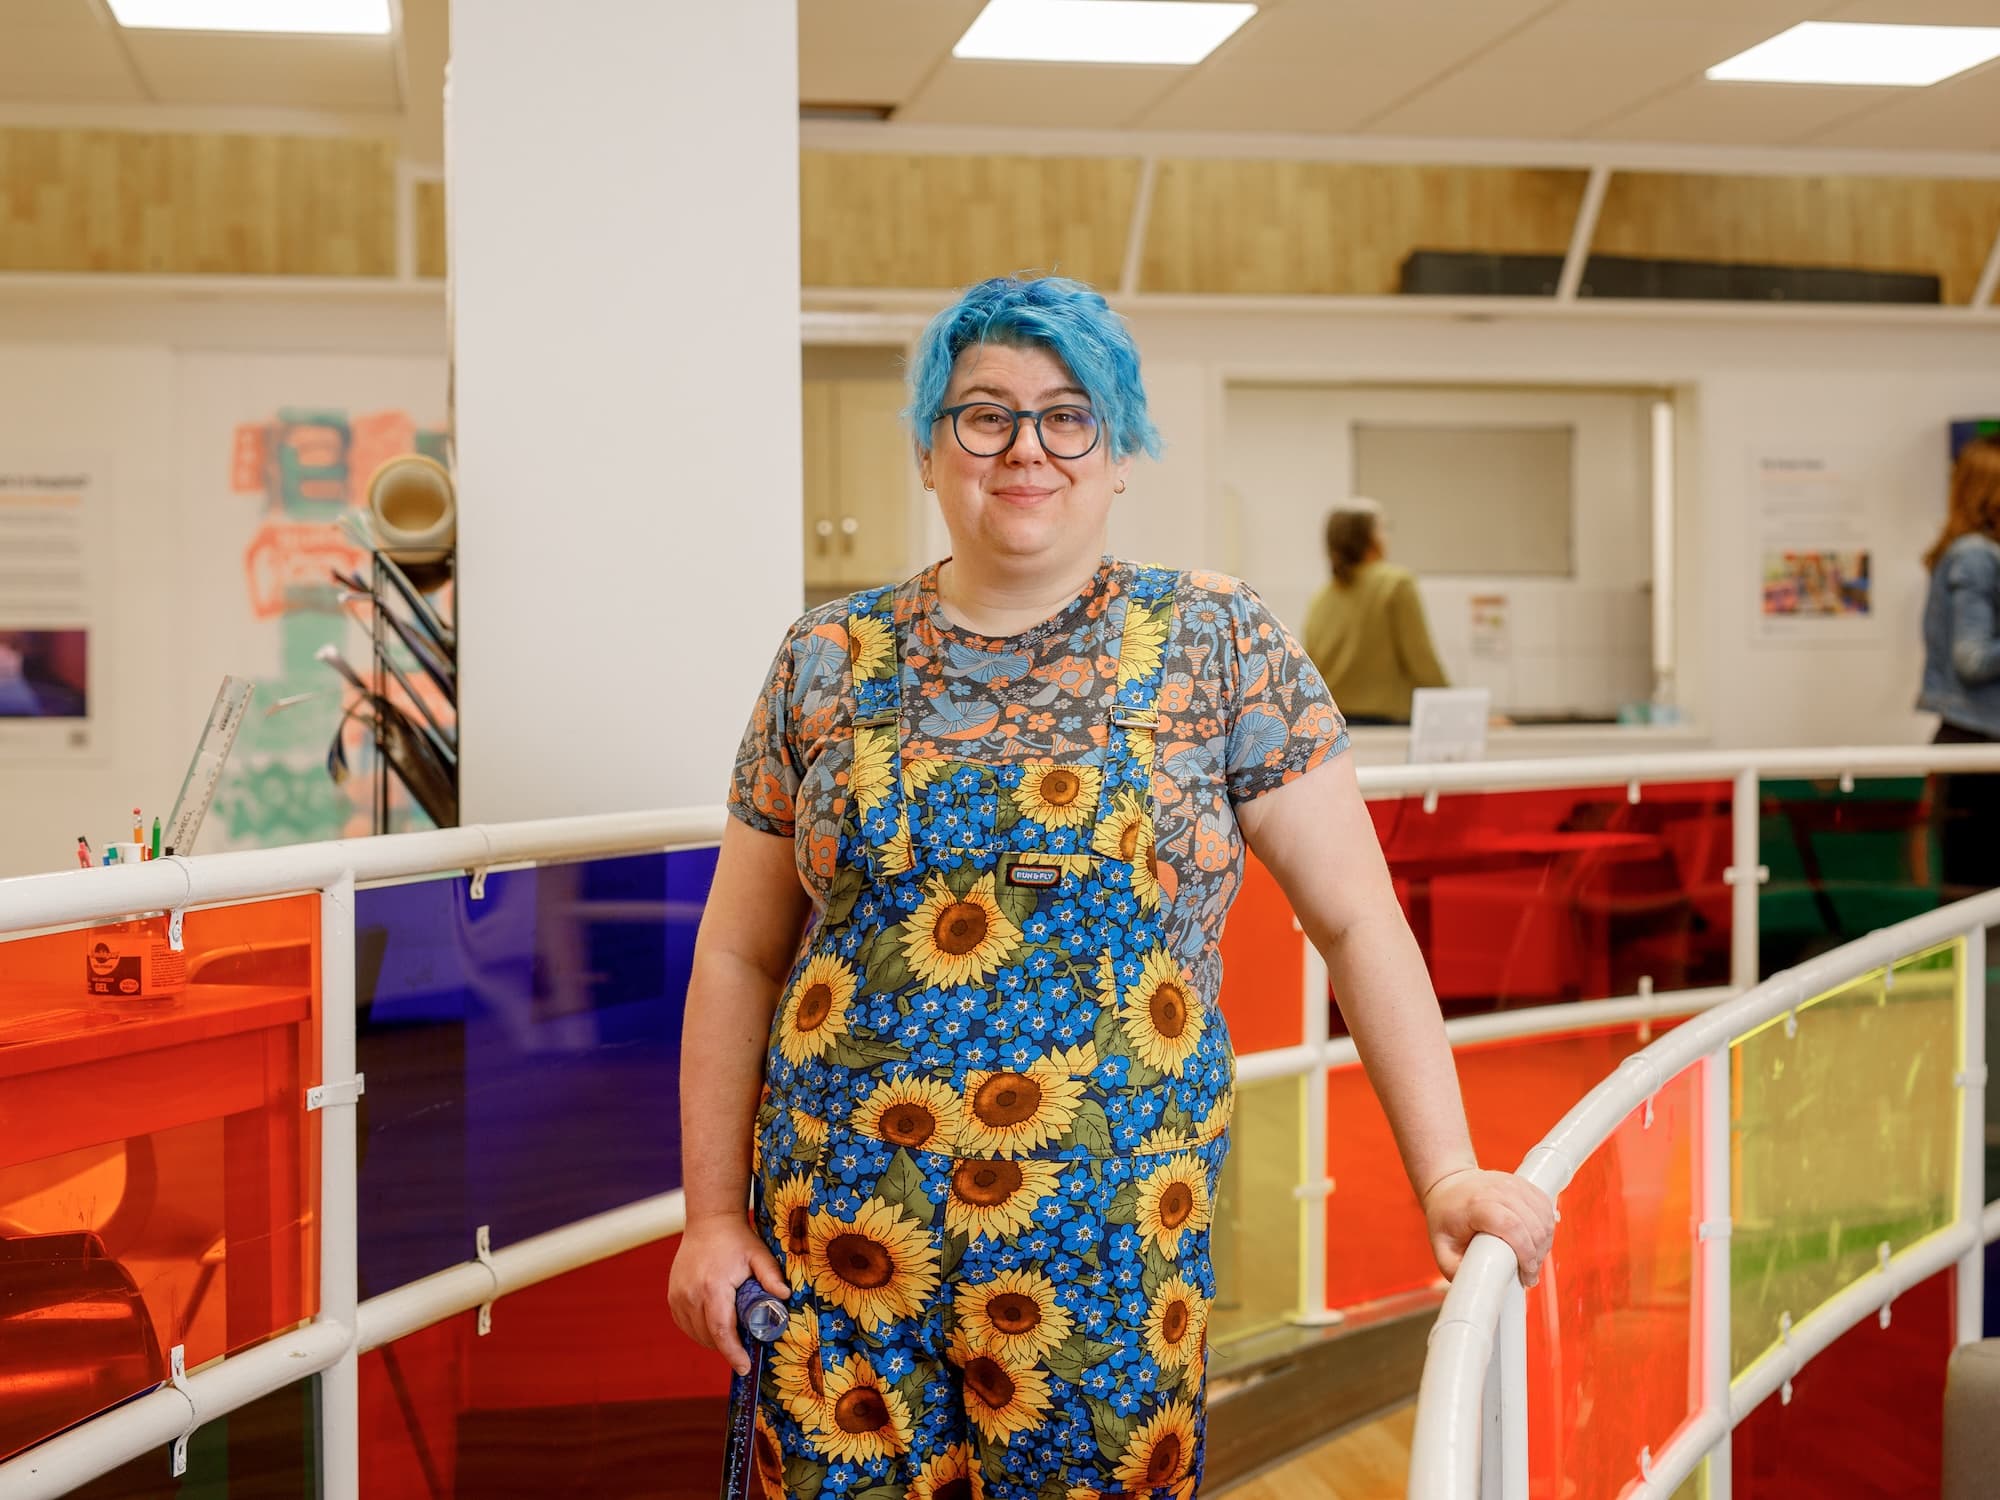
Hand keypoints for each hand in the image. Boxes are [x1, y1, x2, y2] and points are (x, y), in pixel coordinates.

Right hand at [667, 1211, 789, 1375]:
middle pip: (709, 1336)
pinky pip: (685, 1324)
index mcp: (713, 1286)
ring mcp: (678, 1296)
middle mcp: (691, 1294)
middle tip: (746, 1345)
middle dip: (728, 1347)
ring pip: (695, 1333)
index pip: (722, 1331)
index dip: (733, 1353)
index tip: (745, 1368)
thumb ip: (771, 1276)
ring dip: (713, 1340)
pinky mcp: (672, 1296)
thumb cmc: (737, 1239)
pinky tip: (714, 1324)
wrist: (709, 1221)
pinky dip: (699, 1330)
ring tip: (732, 1332)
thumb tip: (785, 1297)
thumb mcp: (759, 1254)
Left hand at [1421, 1168, 1556, 1287]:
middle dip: (1537, 1255)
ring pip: (1543, 1216)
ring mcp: (1512, 1184)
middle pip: (1533, 1224)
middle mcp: (1497, 1190)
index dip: (1525, 1253)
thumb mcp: (1442, 1247)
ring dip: (1544, 1243)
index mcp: (1476, 1204)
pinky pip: (1546, 1206)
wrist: (1448, 1185)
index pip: (1511, 1226)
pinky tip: (1538, 1240)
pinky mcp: (1523, 1184)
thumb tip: (1477, 1289)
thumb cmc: (1445, 1216)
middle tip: (1529, 1273)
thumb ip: (1456, 1270)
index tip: (1526, 1274)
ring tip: (1532, 1259)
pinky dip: (1547, 1226)